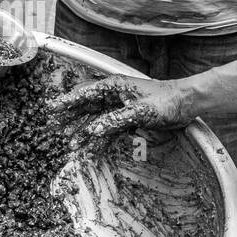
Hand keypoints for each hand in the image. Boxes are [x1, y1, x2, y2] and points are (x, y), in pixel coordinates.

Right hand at [49, 75, 197, 137]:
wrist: (185, 104)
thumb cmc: (165, 101)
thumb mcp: (139, 112)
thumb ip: (114, 121)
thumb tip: (92, 131)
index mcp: (114, 87)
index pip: (84, 94)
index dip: (67, 102)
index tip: (51, 108)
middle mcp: (114, 95)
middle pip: (86, 107)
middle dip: (70, 118)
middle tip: (53, 127)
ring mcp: (121, 107)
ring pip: (96, 120)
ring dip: (84, 132)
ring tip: (71, 145)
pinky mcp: (128, 119)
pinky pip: (109, 130)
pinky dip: (100, 140)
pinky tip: (92, 150)